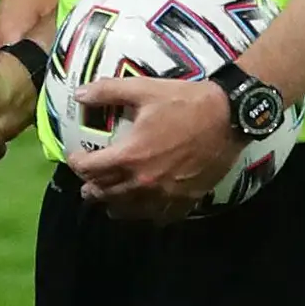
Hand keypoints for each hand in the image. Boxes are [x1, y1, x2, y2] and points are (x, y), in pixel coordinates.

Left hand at [71, 72, 242, 224]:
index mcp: (129, 156)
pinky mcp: (185, 200)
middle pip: (106, 194)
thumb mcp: (144, 89)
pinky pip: (159, 217)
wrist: (229, 118)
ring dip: (114, 205)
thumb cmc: (186, 102)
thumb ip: (108, 92)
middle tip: (87, 185)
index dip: (77, 164)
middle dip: (92, 188)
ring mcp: (164, 195)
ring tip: (108, 203)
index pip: (91, 169)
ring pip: (129, 210)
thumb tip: (80, 94)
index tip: (75, 158)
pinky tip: (144, 210)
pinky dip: (146, 214)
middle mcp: (143, 182)